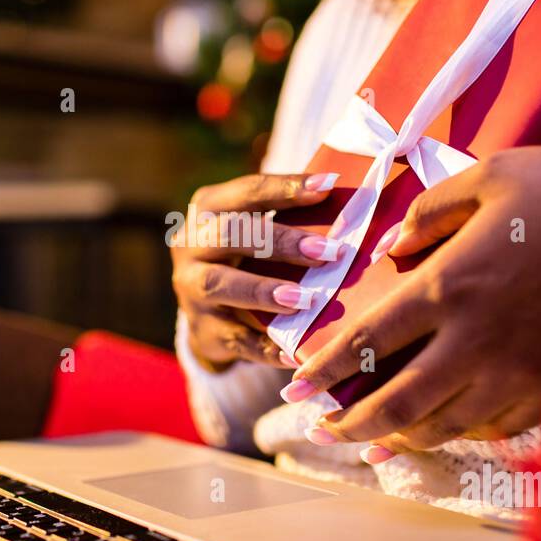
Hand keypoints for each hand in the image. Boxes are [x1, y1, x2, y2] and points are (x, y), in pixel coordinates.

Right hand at [171, 172, 342, 370]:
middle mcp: (190, 245)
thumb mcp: (258, 232)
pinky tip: (295, 353)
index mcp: (207, 209)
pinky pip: (235, 339)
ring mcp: (190, 289)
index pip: (246, 192)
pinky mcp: (203, 331)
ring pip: (220, 284)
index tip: (328, 187)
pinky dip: (266, 347)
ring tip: (305, 299)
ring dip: (264, 290)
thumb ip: (291, 218)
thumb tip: (349, 208)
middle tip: (329, 251)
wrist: (210, 315)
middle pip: (230, 234)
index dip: (285, 188)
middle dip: (281, 241)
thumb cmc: (249, 259)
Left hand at [284, 147, 540, 458]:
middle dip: (349, 425)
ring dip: (399, 437)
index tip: (293, 385)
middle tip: (321, 432)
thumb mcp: (500, 174)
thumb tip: (391, 246)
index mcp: (450, 288)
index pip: (366, 342)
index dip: (322, 368)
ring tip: (374, 439)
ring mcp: (517, 377)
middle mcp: (474, 345)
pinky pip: (495, 429)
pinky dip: (462, 433)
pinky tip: (449, 428)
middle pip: (395, 404)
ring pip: (442, 426)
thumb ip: (434, 210)